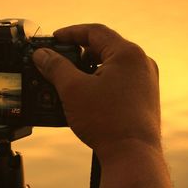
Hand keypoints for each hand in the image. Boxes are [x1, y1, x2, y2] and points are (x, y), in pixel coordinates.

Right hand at [33, 24, 160, 157]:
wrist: (132, 156)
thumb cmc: (107, 122)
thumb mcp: (73, 90)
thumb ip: (55, 67)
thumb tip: (42, 55)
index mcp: (127, 53)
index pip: (94, 31)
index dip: (70, 33)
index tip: (54, 38)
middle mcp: (141, 63)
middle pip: (104, 48)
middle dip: (78, 54)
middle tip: (58, 62)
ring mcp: (145, 81)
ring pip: (111, 65)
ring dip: (88, 69)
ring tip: (70, 82)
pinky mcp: (144, 98)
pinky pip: (119, 81)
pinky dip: (100, 82)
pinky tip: (86, 96)